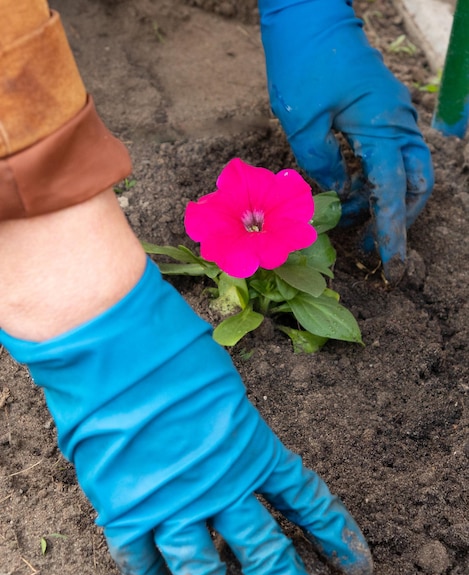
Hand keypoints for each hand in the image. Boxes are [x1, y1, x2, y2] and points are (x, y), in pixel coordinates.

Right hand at [0, 259, 371, 574]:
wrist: (114, 347)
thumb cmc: (171, 348)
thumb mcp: (222, 383)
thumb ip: (230, 424)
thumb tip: (230, 446)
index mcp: (251, 447)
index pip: (306, 501)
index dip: (334, 535)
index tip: (357, 566)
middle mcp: (220, 485)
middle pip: (267, 553)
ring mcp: (173, 503)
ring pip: (206, 574)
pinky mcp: (125, 510)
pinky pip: (141, 559)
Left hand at [259, 0, 433, 281]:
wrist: (309, 16)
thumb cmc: (302, 63)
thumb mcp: (302, 123)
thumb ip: (322, 166)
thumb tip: (337, 194)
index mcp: (381, 126)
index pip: (392, 190)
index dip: (391, 231)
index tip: (391, 264)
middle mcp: (397, 123)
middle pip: (413, 185)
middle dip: (396, 220)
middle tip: (369, 248)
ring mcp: (393, 117)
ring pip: (406, 172)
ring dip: (387, 202)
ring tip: (356, 226)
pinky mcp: (381, 114)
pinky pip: (390, 156)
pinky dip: (377, 181)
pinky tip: (353, 194)